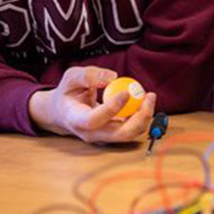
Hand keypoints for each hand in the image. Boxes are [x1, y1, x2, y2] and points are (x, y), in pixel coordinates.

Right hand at [28, 66, 156, 144]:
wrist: (64, 112)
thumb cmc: (68, 93)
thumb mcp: (71, 78)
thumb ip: (89, 76)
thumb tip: (112, 77)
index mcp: (76, 120)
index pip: (94, 120)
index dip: (111, 108)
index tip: (126, 92)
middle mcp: (91, 134)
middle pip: (120, 134)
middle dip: (139, 118)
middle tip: (149, 96)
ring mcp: (104, 138)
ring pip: (131, 134)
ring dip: (145, 116)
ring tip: (148, 96)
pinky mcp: (114, 135)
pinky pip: (133, 129)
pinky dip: (142, 116)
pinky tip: (143, 101)